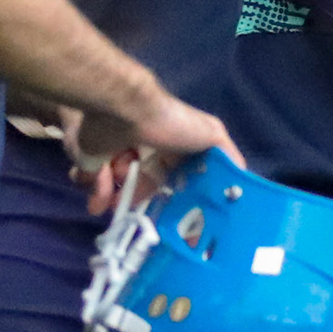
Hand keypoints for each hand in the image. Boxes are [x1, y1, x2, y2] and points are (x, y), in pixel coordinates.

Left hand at [67, 93, 237, 213]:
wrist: (128, 109)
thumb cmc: (173, 123)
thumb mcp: (211, 136)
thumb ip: (227, 157)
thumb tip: (240, 183)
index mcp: (173, 145)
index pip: (174, 178)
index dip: (173, 198)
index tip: (171, 222)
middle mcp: (145, 148)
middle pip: (143, 184)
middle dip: (140, 200)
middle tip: (138, 220)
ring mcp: (118, 151)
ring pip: (117, 185)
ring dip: (115, 197)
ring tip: (112, 205)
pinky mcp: (93, 153)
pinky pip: (92, 178)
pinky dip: (94, 189)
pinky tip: (97, 201)